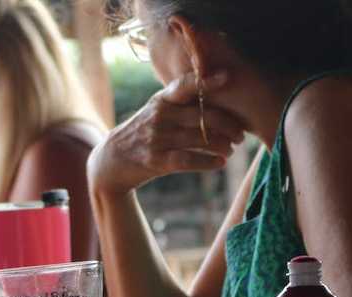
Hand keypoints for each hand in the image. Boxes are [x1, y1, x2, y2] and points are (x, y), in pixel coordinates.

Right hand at [89, 71, 245, 194]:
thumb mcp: (155, 110)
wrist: (111, 160)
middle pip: (204, 117)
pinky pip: (189, 160)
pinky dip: (208, 162)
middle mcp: (159, 117)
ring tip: (230, 149)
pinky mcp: (155, 161)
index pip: (185, 86)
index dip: (206, 81)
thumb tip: (220, 92)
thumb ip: (181, 102)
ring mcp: (157, 139)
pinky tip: (220, 163)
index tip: (226, 78)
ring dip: (222, 145)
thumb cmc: (143, 132)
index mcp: (162, 100)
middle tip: (240, 134)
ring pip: (200, 139)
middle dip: (229, 126)